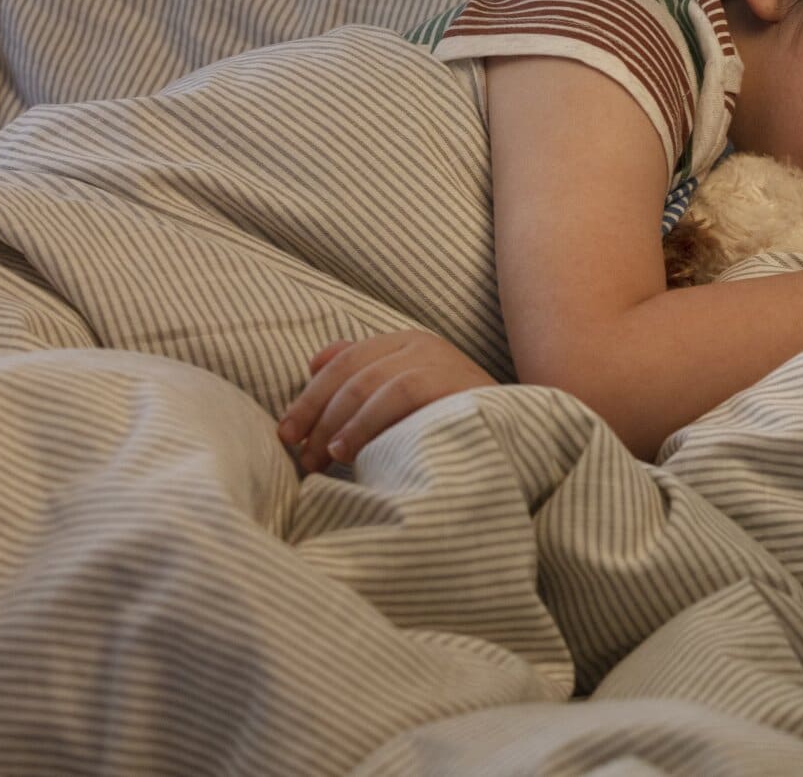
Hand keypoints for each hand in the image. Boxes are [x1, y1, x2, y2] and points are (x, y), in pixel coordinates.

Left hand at [278, 329, 495, 472]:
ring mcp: (438, 358)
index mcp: (407, 343)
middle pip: (350, 372)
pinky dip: (365, 423)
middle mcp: (421, 344)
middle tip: (301, 455)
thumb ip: (364, 377)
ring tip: (321, 459)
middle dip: (317, 414)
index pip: (343, 361)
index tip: (285, 434)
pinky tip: (348, 452)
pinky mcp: (450, 379)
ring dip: (336, 424)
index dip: (309, 397)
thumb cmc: (452, 424)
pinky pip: (397, 395)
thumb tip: (313, 361)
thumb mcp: (403, 400)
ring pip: (367, 384)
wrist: (516, 437)